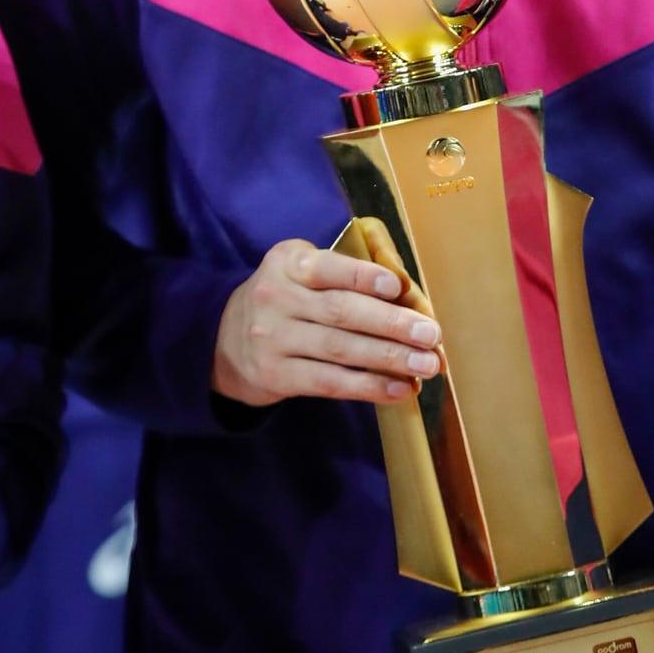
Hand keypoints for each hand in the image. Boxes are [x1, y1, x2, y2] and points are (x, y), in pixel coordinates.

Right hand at [213, 237, 442, 406]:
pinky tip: (399, 389)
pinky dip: (369, 387)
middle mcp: (276, 298)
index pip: (328, 267)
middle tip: (431, 335)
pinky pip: (330, 382)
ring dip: (389, 359)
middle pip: (341, 312)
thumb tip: (408, 295)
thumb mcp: (300, 271)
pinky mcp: (276, 376)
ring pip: (340, 350)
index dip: (362, 277)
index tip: (398, 286)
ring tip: (426, 365)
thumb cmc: (284, 299)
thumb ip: (343, 275)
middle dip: (392, 324)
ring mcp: (273, 340)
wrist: (222, 340)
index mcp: (288, 263)